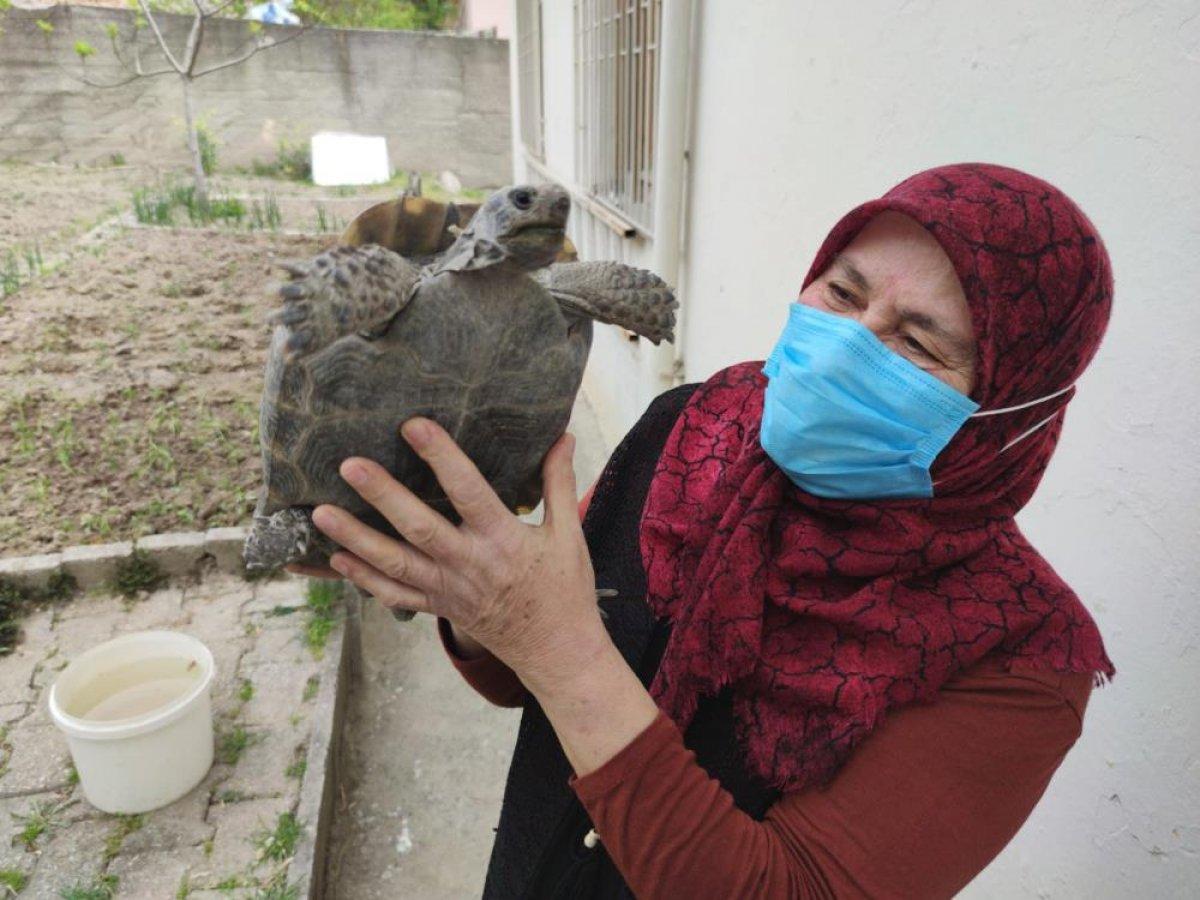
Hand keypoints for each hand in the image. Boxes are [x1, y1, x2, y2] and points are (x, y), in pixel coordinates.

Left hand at [308, 418, 610, 688]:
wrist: (554, 650)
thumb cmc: (563, 589)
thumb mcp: (569, 534)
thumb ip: (560, 484)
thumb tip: (563, 436)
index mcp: (503, 540)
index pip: (469, 492)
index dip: (442, 458)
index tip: (415, 426)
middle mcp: (470, 564)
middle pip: (419, 527)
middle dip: (383, 496)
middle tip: (349, 465)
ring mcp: (448, 589)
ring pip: (394, 563)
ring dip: (356, 538)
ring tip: (321, 513)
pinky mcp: (437, 606)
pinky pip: (394, 594)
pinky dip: (362, 578)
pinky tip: (335, 558)